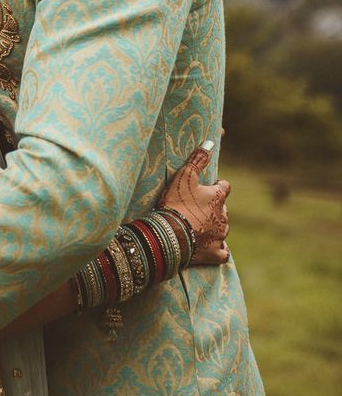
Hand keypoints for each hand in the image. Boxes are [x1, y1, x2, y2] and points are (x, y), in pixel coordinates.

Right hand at [159, 142, 231, 264]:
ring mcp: (220, 236)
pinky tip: (209, 247)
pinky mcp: (215, 253)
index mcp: (218, 197)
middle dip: (213, 209)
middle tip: (195, 209)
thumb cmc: (176, 203)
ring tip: (198, 227)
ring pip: (222, 229)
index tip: (206, 188)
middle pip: (222, 209)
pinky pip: (222, 252)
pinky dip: (217, 250)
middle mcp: (224, 216)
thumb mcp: (184, 176)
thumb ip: (197, 159)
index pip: (224, 187)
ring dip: (213, 227)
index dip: (216, 187)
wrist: (170, 234)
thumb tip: (210, 142)